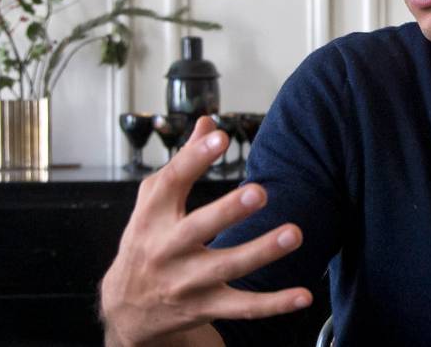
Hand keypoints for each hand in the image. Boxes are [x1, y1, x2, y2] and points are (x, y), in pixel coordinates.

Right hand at [100, 116, 311, 346]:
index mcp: (152, 216)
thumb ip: (182, 163)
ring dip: (261, 251)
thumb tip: (207, 122)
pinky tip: (304, 296)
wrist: (126, 308)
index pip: (171, 182)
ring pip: (226, 267)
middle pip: (197, 228)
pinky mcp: (205, 307)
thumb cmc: (145, 242)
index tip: (220, 135)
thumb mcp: (152, 203)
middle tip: (258, 191)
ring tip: (293, 233)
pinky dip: (274, 304)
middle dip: (228, 211)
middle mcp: (167, 249)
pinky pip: (243, 308)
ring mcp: (186, 282)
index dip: (194, 158)